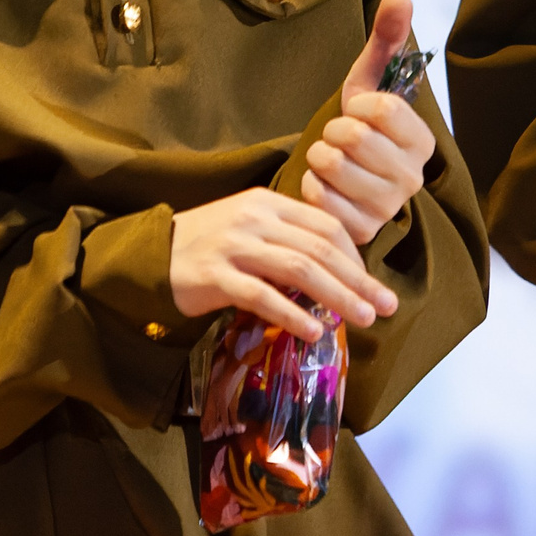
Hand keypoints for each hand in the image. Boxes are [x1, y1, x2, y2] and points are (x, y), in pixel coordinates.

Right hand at [170, 187, 398, 337]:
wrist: (150, 254)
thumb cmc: (206, 245)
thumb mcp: (249, 228)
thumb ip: (287, 241)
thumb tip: (336, 274)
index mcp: (268, 203)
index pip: (325, 225)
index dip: (356, 257)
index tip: (371, 284)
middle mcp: (255, 219)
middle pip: (320, 248)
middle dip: (359, 279)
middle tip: (385, 305)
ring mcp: (235, 246)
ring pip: (299, 269)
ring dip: (337, 296)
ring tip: (362, 318)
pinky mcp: (216, 276)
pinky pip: (262, 296)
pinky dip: (292, 314)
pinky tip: (312, 332)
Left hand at [300, 0, 436, 244]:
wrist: (337, 181)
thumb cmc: (357, 128)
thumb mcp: (368, 82)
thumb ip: (386, 40)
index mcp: (423, 141)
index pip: (383, 109)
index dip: (358, 104)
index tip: (358, 111)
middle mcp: (413, 178)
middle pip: (353, 137)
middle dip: (332, 130)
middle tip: (336, 137)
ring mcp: (387, 209)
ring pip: (332, 165)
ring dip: (318, 156)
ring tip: (328, 159)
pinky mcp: (359, 232)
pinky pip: (318, 197)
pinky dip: (310, 185)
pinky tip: (321, 185)